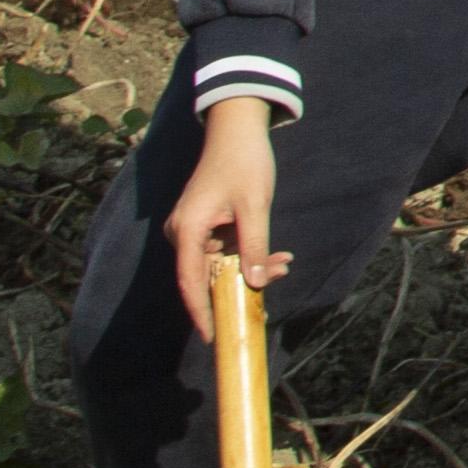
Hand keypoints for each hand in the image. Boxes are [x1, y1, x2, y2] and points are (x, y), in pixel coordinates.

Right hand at [165, 99, 289, 341]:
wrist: (236, 129)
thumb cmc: (244, 162)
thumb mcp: (255, 205)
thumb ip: (255, 244)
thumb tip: (257, 282)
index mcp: (187, 229)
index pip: (189, 282)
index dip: (201, 313)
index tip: (212, 338)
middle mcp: (182, 233)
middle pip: (206, 276)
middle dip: (241, 285)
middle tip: (278, 278)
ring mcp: (191, 231)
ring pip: (218, 266)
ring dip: (249, 269)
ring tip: (284, 263)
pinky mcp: (203, 227)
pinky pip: (222, 253)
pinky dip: (247, 256)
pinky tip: (276, 257)